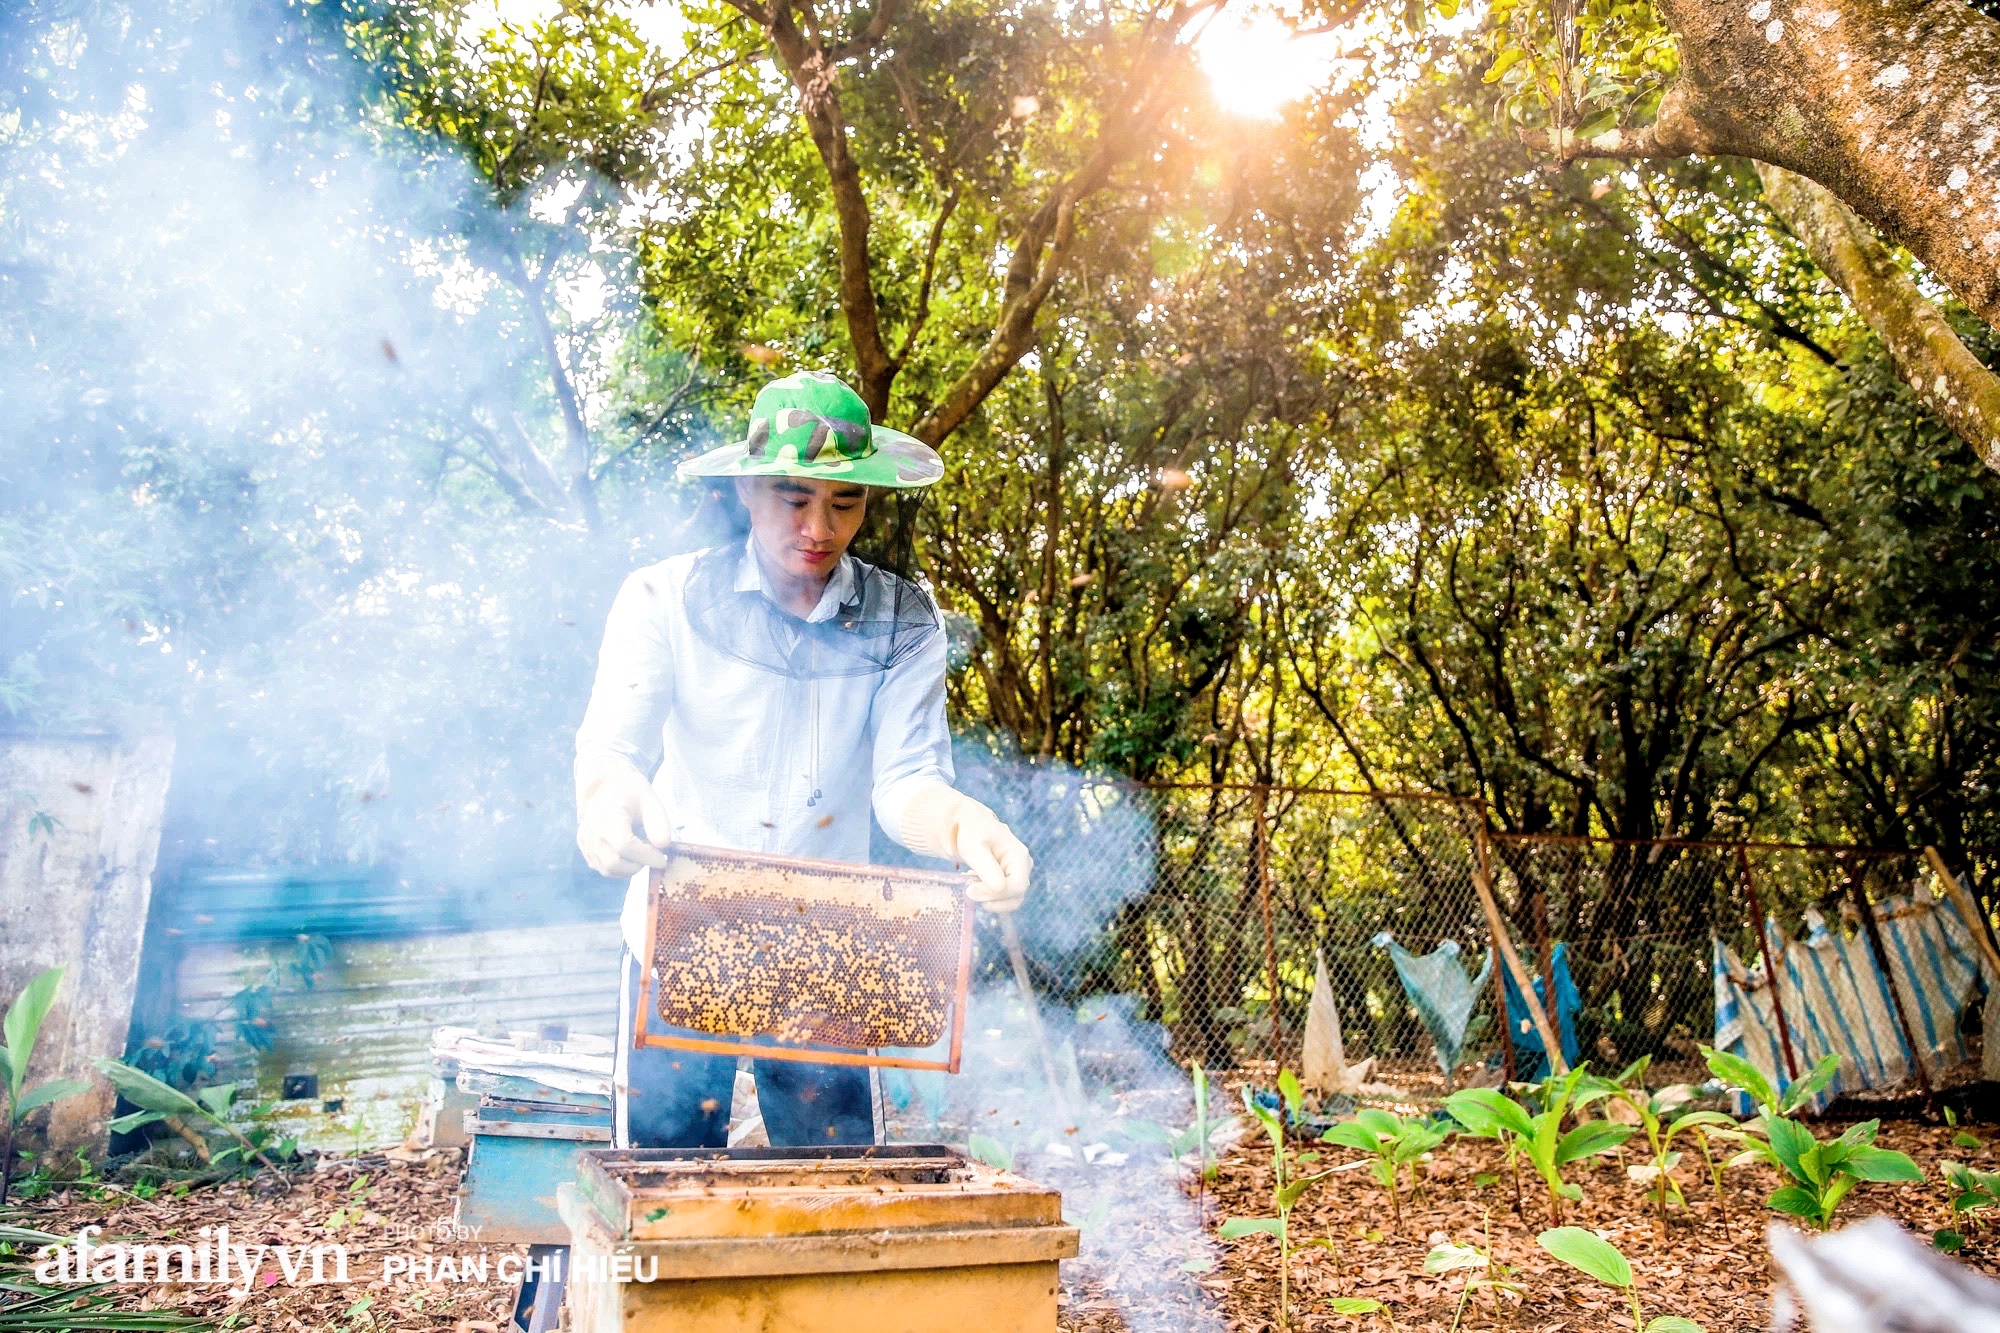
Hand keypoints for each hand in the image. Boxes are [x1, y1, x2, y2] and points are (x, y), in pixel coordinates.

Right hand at [576, 757, 673, 877]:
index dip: (646, 856)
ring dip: (629, 868)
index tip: (663, 858)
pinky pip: (603, 868)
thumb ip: (659, 822)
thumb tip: (663, 846)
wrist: (606, 785)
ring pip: (608, 870)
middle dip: (638, 864)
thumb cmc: (631, 792)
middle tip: (652, 855)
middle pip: (614, 862)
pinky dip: (620, 868)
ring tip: (642, 852)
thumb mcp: (650, 801)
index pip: (624, 846)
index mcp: (607, 815)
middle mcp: (592, 831)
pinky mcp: (585, 849)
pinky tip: (630, 854)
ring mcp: (585, 841)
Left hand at [956, 808, 1032, 913]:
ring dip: (988, 899)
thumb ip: (987, 869)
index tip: (970, 890)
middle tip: (968, 889)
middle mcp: (1023, 868)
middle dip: (991, 899)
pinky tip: (974, 883)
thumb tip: (998, 889)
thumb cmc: (971, 833)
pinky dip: (987, 897)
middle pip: (1015, 897)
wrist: (966, 826)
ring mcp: (1016, 876)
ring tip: (971, 883)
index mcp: (1020, 856)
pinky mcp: (1007, 882)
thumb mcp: (974, 848)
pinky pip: (1002, 899)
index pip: (1017, 887)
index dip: (995, 894)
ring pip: (1009, 902)